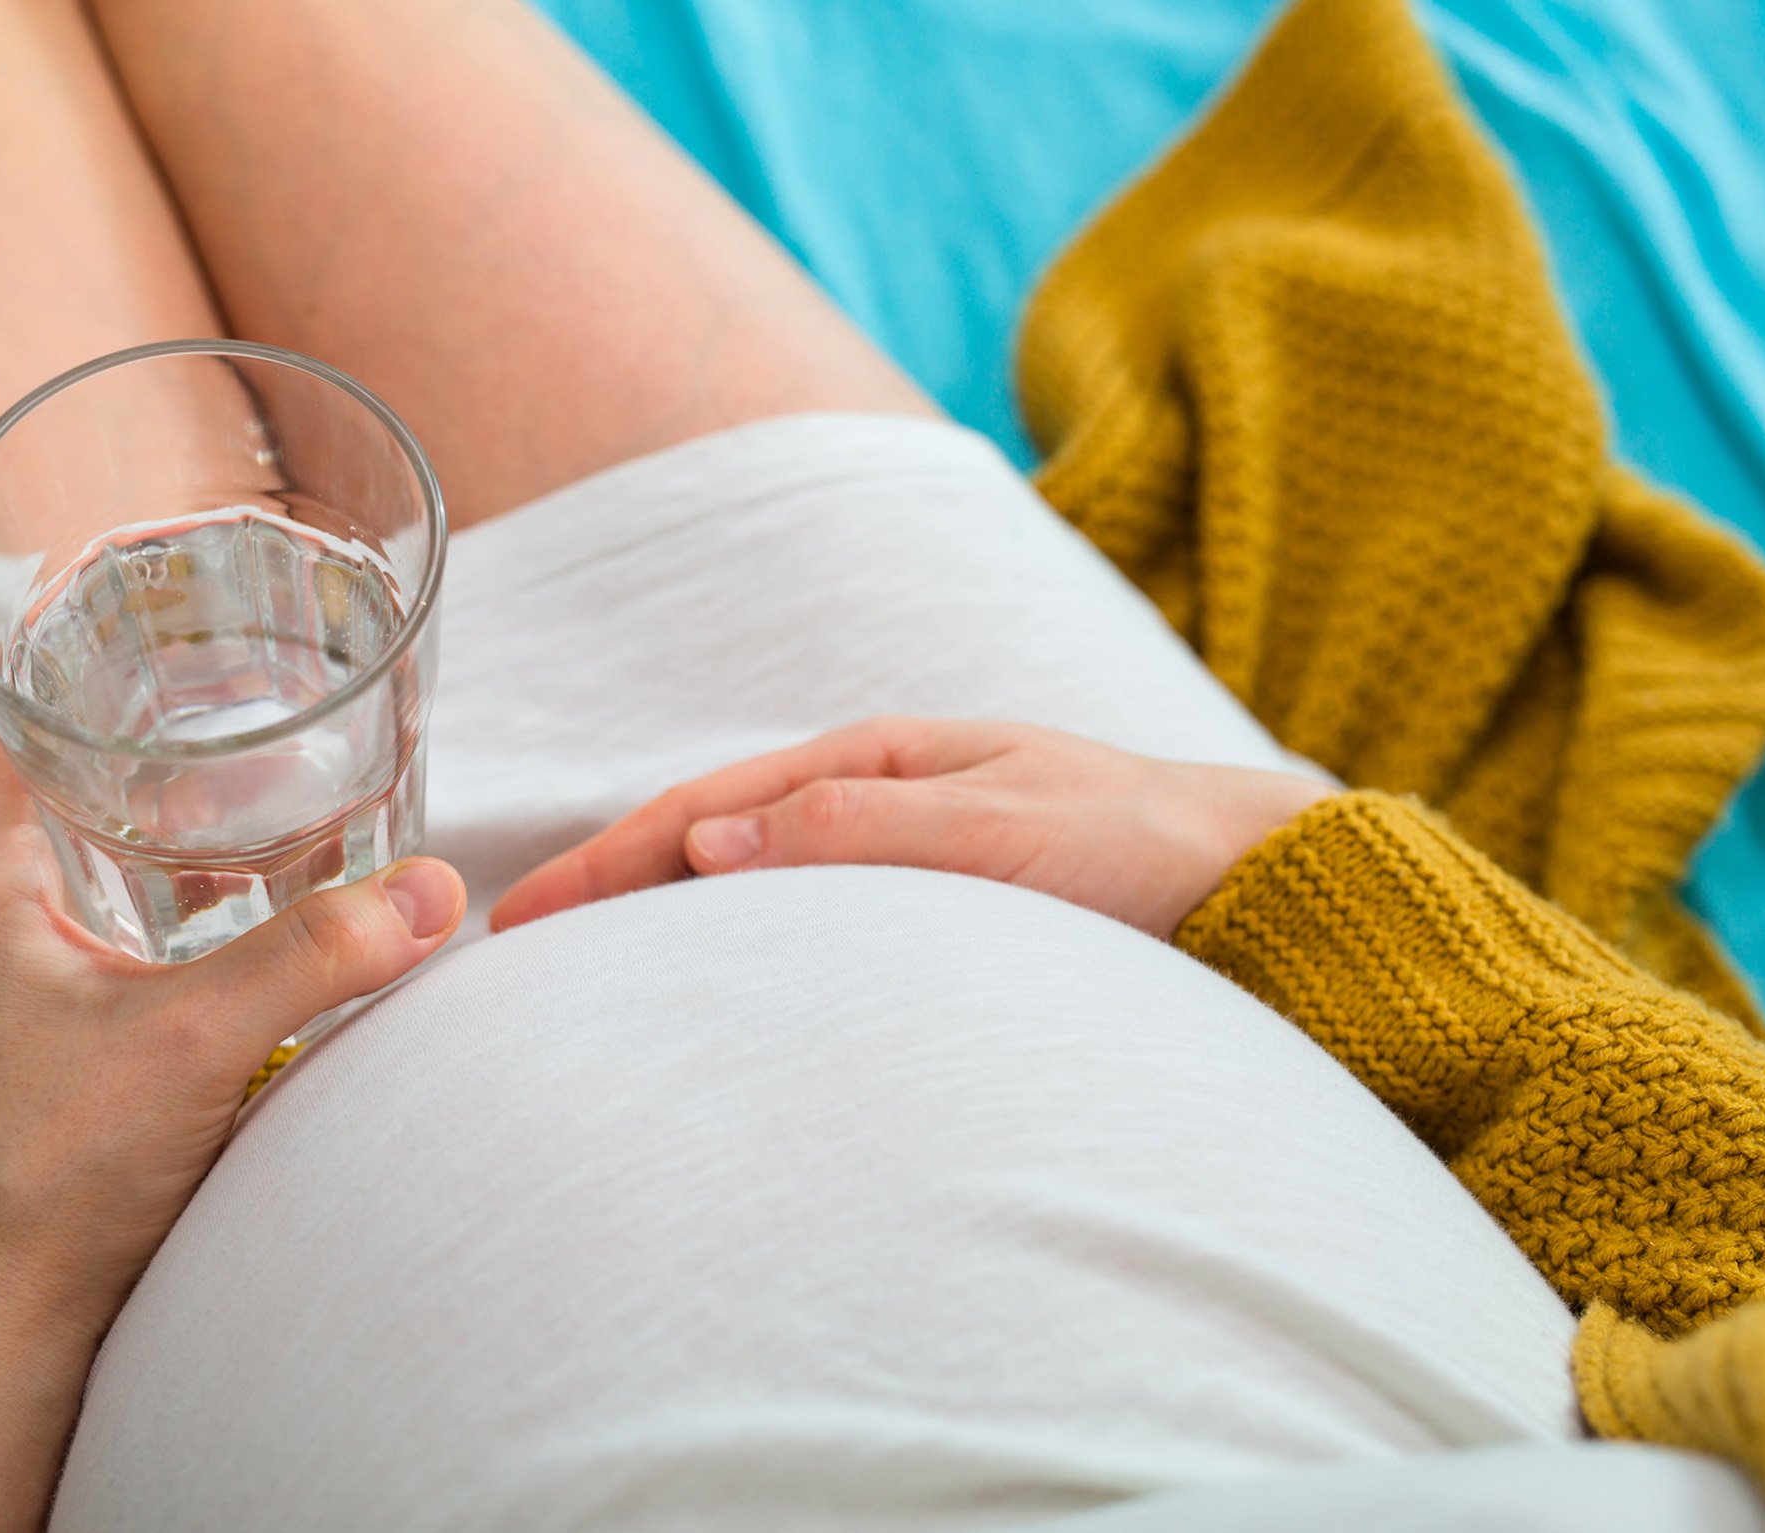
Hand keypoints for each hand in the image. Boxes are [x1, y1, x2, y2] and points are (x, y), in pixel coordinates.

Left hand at [0, 699, 464, 1530]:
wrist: (10, 1309)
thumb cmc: (57, 1174)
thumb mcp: (197, 1042)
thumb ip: (320, 955)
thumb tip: (440, 890)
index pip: (1, 690)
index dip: (72, 618)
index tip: (162, 572)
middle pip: (47, 737)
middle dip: (146, 685)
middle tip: (250, 640)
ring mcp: (1, 945)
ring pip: (78, 811)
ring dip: (159, 769)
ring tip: (262, 727)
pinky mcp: (38, 995)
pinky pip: (99, 878)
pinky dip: (167, 847)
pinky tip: (248, 859)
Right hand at [491, 717, 1331, 939]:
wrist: (1256, 887)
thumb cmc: (1142, 847)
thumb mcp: (1008, 829)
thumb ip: (868, 830)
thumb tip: (710, 843)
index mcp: (879, 759)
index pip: (706, 806)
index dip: (608, 860)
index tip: (520, 918)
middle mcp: (872, 800)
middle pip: (705, 840)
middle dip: (605, 888)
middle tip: (507, 953)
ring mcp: (894, 855)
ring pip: (743, 883)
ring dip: (656, 920)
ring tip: (574, 979)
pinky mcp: (924, 915)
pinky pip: (799, 926)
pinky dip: (729, 949)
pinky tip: (699, 992)